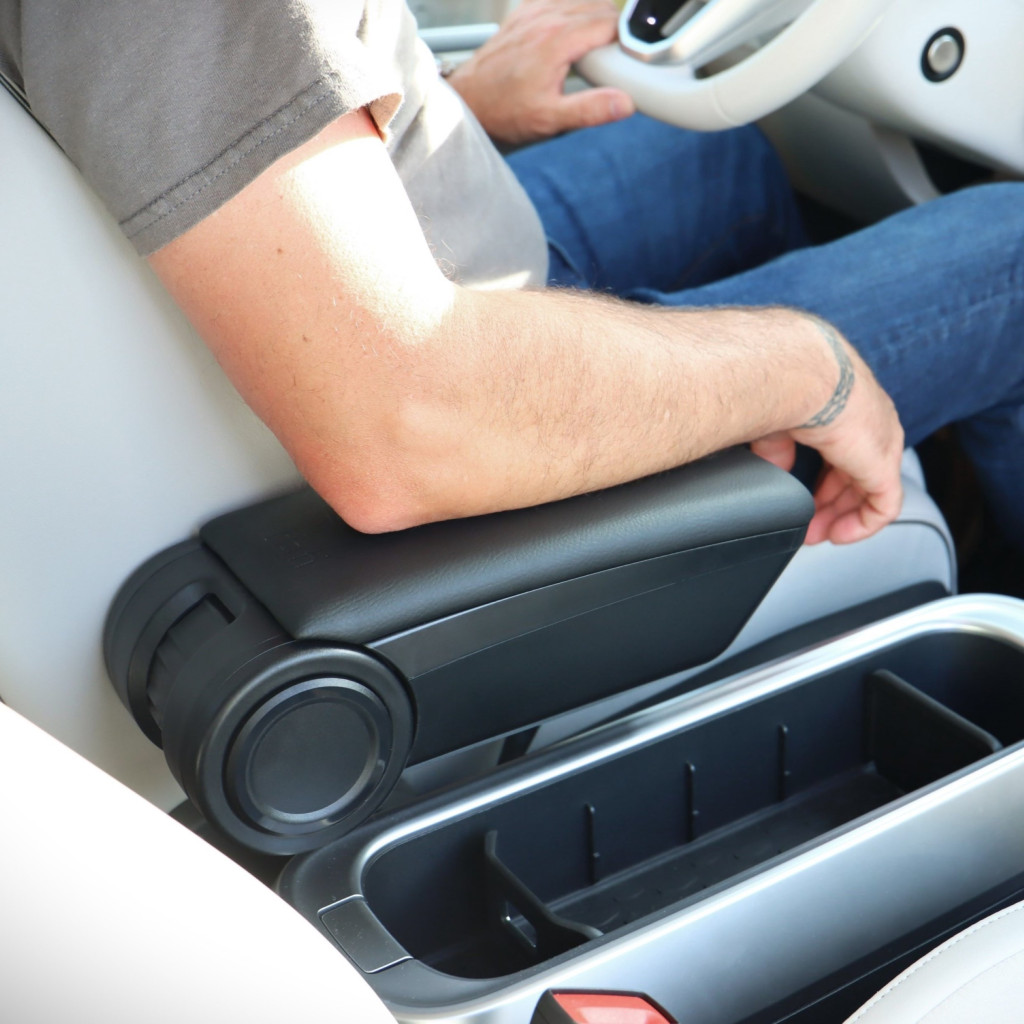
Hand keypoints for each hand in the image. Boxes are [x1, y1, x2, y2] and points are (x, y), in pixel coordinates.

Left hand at [445, 0, 635, 145]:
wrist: (468, 103)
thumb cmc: (504, 112)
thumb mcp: (550, 120)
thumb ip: (590, 110)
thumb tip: (624, 103)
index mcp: (557, 40)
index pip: (610, 23)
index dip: (625, 41)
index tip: (627, 61)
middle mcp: (545, 17)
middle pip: (599, 5)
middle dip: (613, 29)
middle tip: (613, 59)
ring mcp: (533, 11)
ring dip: (595, 16)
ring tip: (595, 48)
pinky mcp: (524, 13)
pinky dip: (574, 9)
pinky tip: (573, 33)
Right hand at [751, 319, 904, 544]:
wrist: (799, 375)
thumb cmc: (785, 383)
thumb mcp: (778, 423)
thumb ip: (780, 448)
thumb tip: (774, 467)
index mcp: (849, 407)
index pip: (844, 451)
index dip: (824, 480)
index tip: (804, 500)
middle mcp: (873, 424)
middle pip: (858, 474)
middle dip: (831, 504)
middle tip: (808, 525)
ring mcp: (882, 445)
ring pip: (871, 492)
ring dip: (843, 517)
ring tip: (817, 534)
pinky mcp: (883, 466)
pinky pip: (882, 507)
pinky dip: (862, 525)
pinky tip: (839, 535)